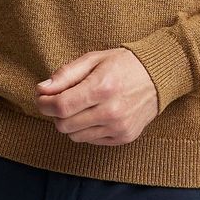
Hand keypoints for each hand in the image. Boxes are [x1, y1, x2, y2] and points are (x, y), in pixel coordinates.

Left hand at [34, 48, 158, 144]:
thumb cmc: (122, 64)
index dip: (44, 103)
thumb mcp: (93, 59)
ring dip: (70, 122)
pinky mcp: (124, 137)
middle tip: (59, 100)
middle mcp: (111, 111)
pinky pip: (91, 140)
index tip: (41, 97)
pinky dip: (86, 129)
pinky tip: (94, 113)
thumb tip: (42, 90)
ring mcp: (119, 127)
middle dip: (55, 113)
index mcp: (102, 87)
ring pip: (75, 136)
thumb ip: (66, 74)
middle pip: (64, 125)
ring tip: (79, 106)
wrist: (158, 75)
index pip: (61, 106)